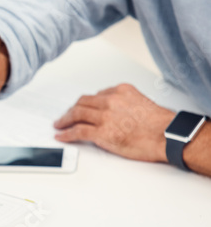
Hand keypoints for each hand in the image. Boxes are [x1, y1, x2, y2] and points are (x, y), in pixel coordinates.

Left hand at [54, 84, 174, 161]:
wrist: (167, 135)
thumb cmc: (160, 124)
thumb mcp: (142, 103)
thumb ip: (125, 104)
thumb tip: (115, 113)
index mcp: (120, 91)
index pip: (96, 95)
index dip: (85, 103)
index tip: (81, 107)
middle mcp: (110, 101)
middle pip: (82, 103)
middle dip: (71, 110)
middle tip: (65, 116)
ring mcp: (104, 116)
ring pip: (76, 114)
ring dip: (64, 120)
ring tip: (59, 125)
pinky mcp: (101, 132)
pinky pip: (77, 131)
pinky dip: (66, 133)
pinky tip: (61, 135)